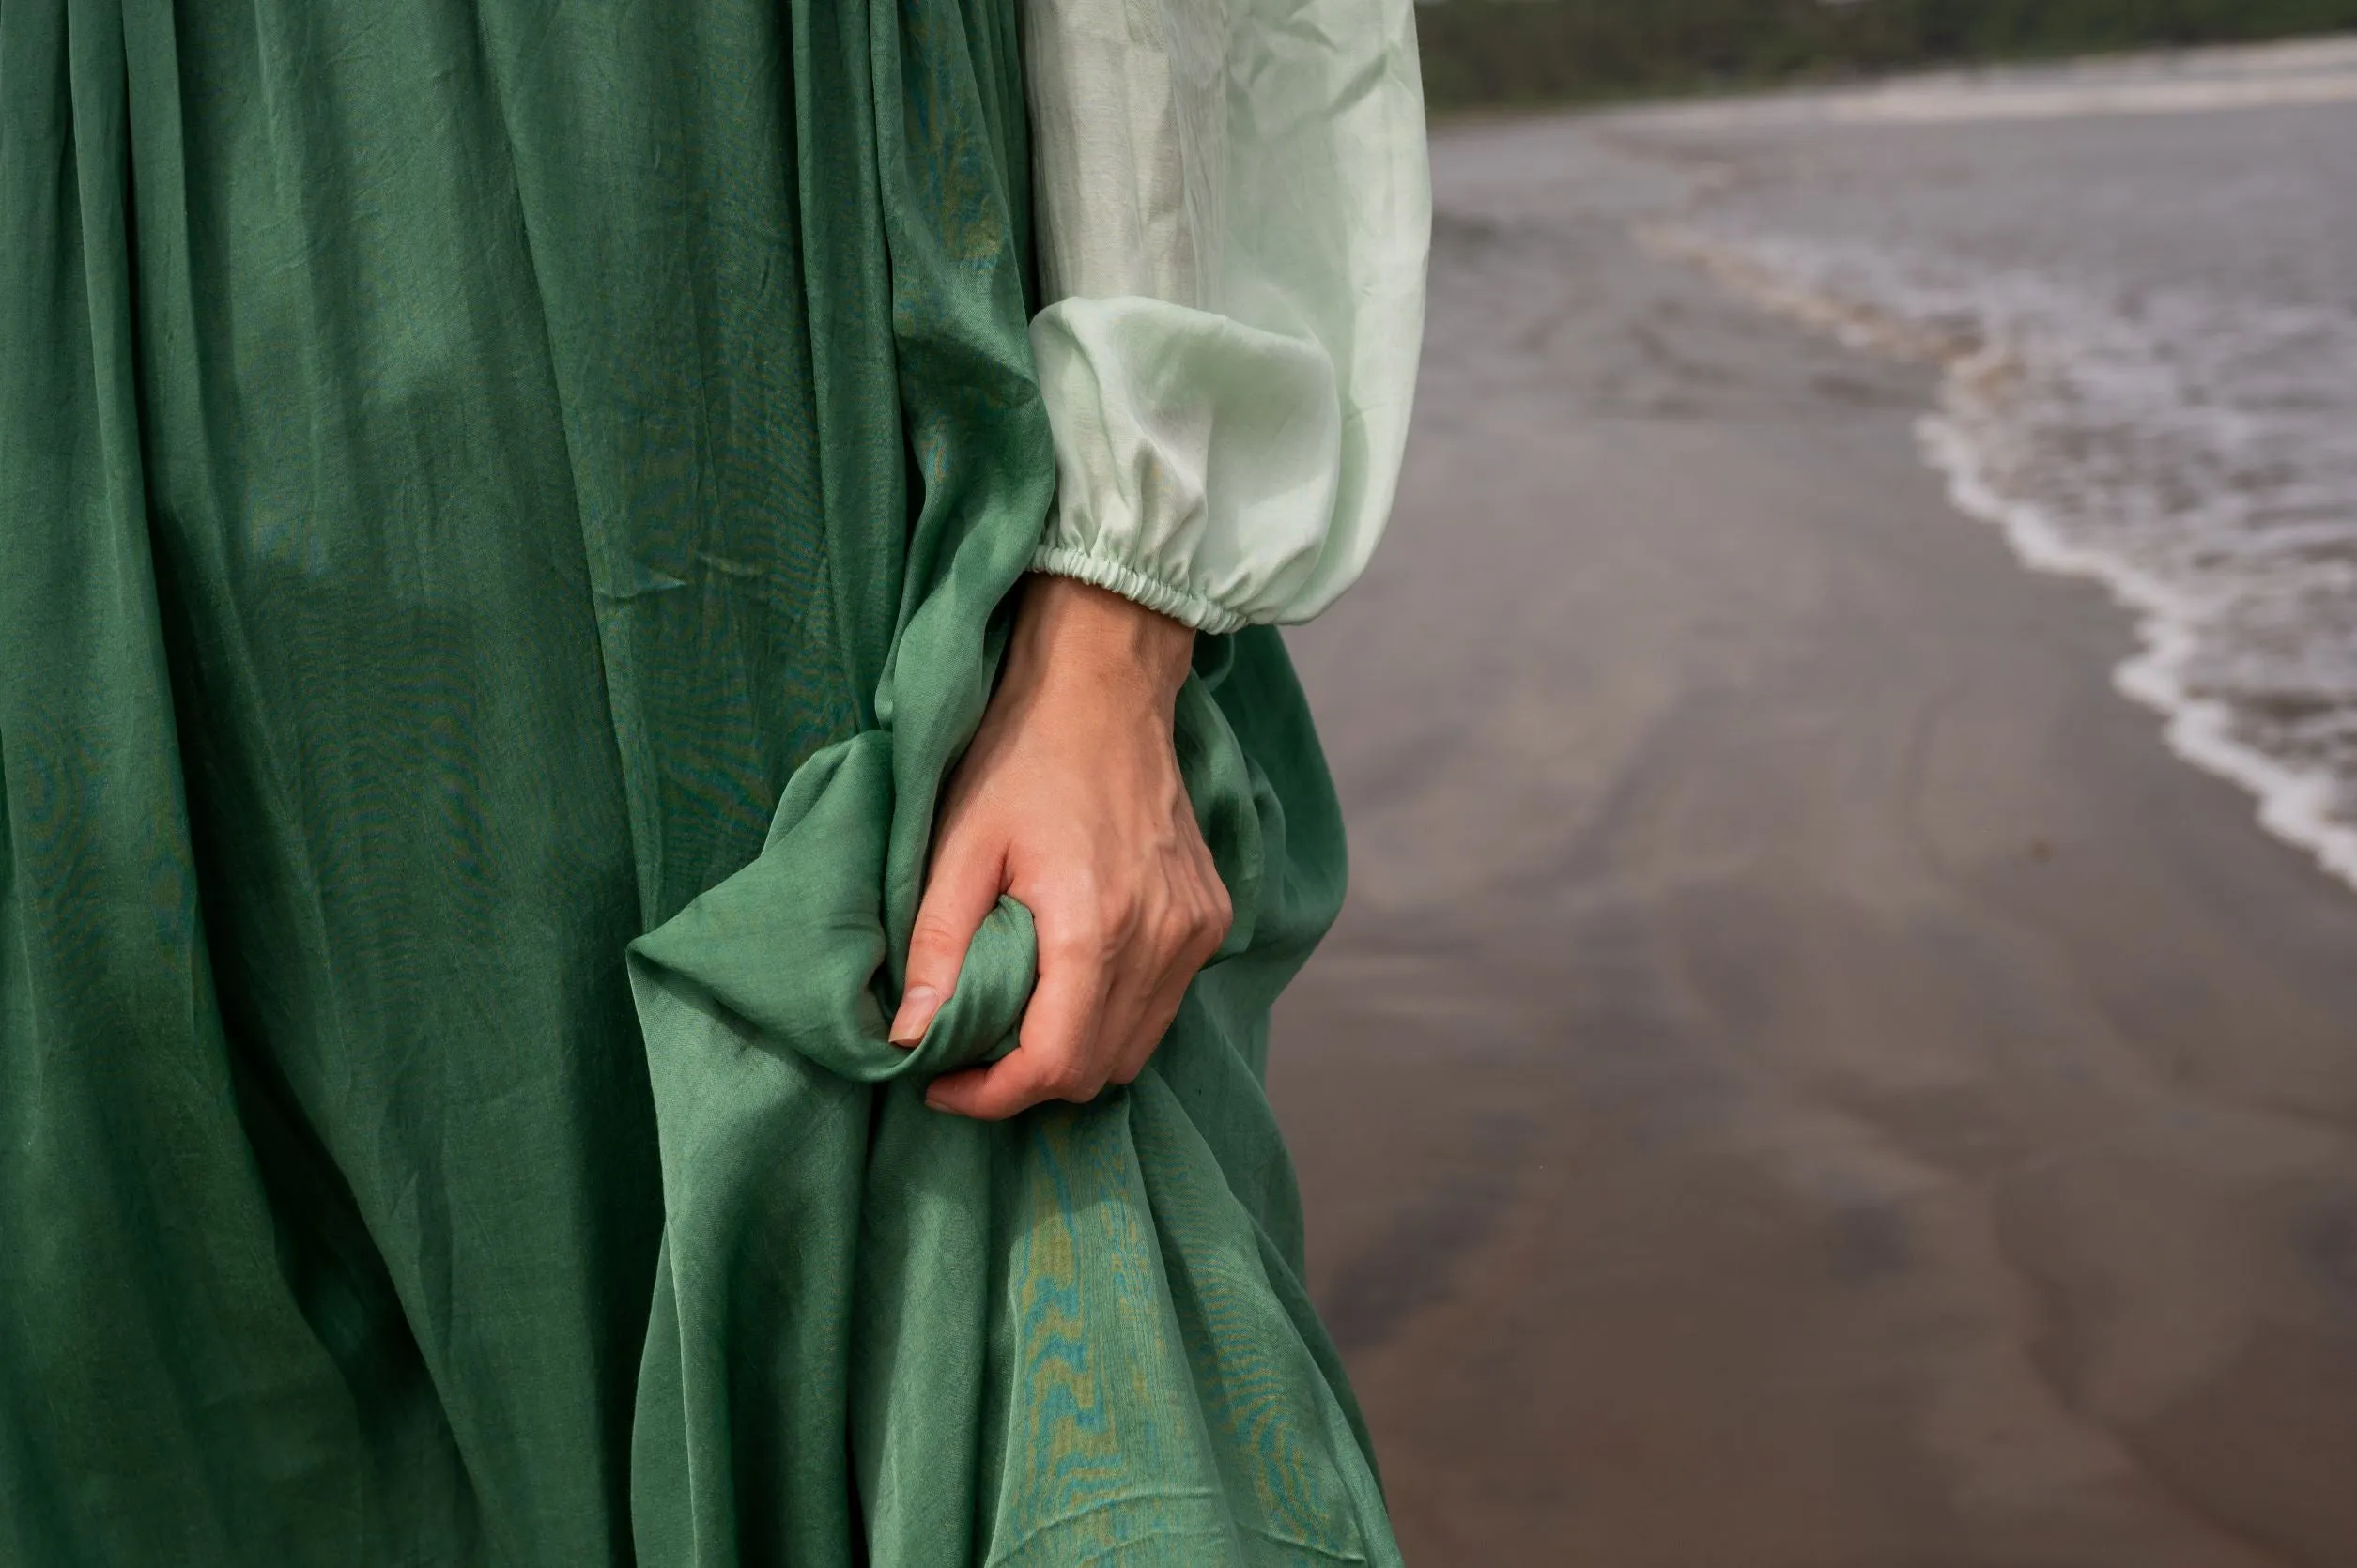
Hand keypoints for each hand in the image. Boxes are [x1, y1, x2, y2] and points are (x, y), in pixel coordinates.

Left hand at [893, 575, 1232, 1118]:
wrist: (1105, 688)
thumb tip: (909, 1037)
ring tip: (1016, 1022)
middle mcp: (1161, 938)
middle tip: (970, 1055)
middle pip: (1098, 1070)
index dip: (993, 1096)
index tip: (942, 1084)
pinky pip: (1164, 1004)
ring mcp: (1195, 930)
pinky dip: (1115, 1016)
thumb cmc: (1022, 757)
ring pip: (1137, 1047)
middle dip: (1027, 1082)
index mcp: (1094, 926)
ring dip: (1073, 1054)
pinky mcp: (1212, 917)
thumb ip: (936, 950)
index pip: (1055, 1065)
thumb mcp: (959, 847)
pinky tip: (1070, 980)